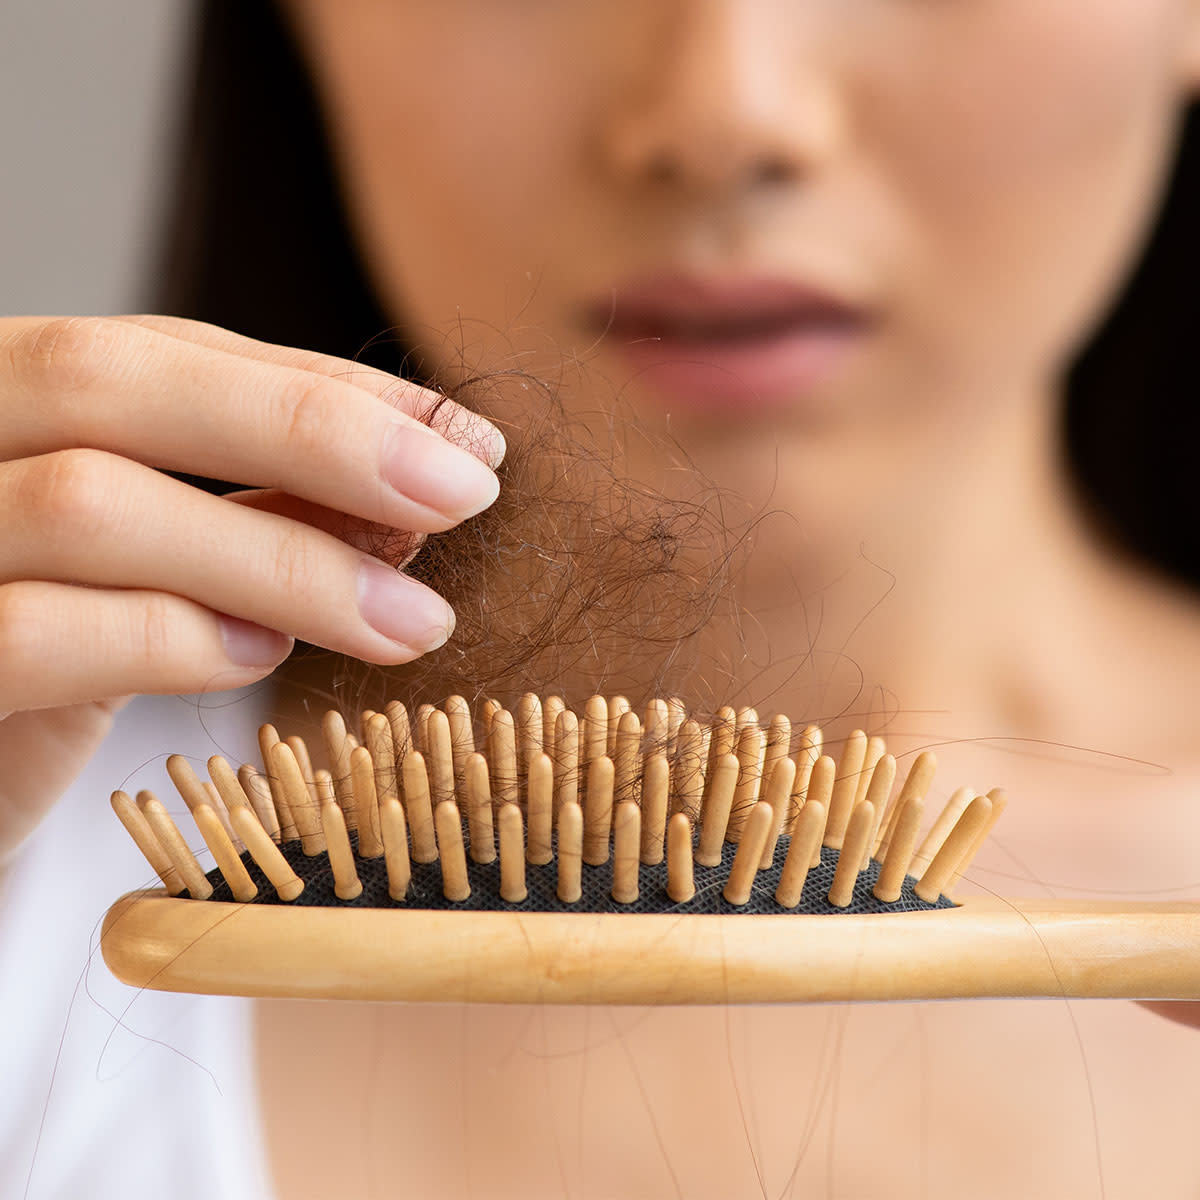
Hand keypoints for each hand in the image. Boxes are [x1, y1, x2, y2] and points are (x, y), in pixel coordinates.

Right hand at [0, 315, 501, 857]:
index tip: (461, 438)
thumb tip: (411, 480)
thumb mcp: (145, 573)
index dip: (327, 390)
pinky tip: (264, 659)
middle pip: (113, 381)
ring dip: (285, 561)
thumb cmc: (33, 676)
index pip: (168, 353)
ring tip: (401, 617)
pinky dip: (177, 640)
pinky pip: (38, 634)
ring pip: (89, 504)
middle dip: (317, 434)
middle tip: (465, 493)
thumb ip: (245, 514)